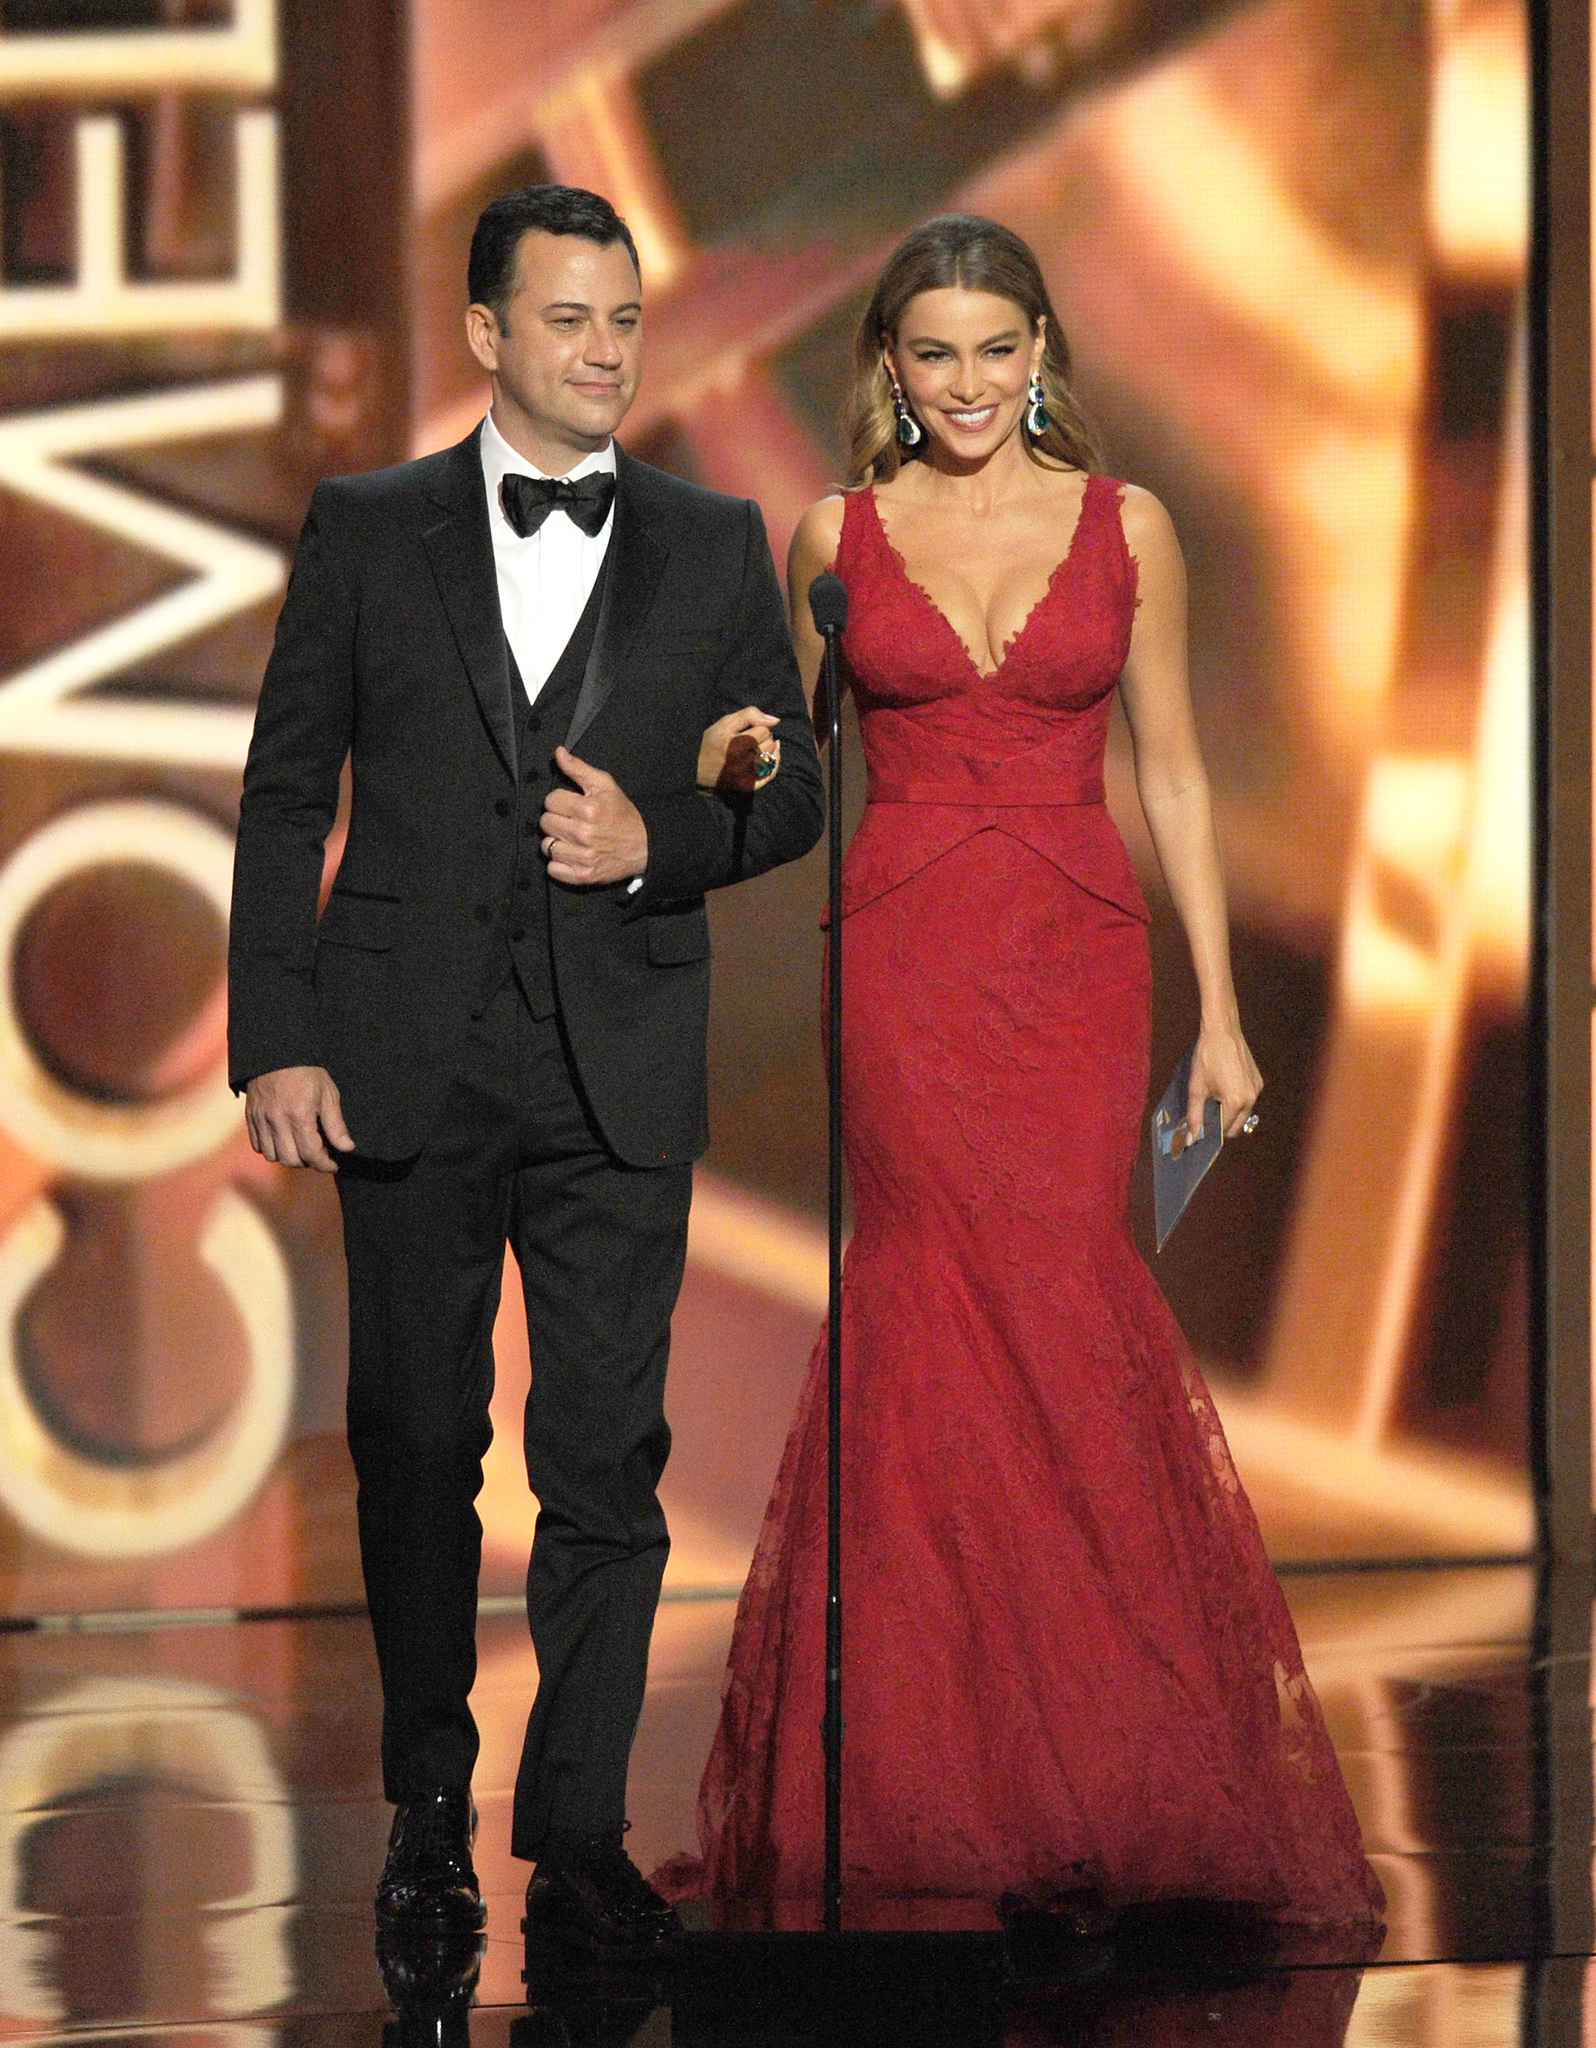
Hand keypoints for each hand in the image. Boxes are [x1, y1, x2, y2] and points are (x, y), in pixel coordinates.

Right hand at [245, 1065, 353, 1171]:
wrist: (277, 1051)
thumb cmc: (307, 1071)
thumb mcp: (328, 1094)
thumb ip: (336, 1125)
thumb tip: (346, 1148)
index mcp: (299, 1115)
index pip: (311, 1154)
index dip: (325, 1164)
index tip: (333, 1164)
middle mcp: (277, 1121)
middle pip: (291, 1160)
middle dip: (308, 1163)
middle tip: (319, 1154)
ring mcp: (261, 1120)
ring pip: (272, 1156)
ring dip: (288, 1157)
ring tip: (301, 1147)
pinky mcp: (250, 1117)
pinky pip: (258, 1146)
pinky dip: (271, 1149)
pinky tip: (284, 1140)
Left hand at [541, 747, 648, 885]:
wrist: (645, 845)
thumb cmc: (622, 814)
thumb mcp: (605, 785)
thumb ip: (579, 769)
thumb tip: (558, 753)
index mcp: (587, 809)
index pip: (550, 801)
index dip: (560, 801)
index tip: (572, 806)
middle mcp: (583, 834)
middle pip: (545, 823)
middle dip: (557, 820)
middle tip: (572, 822)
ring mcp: (583, 857)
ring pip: (546, 846)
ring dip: (556, 842)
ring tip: (572, 839)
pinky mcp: (583, 875)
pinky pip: (552, 869)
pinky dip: (559, 864)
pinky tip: (572, 855)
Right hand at [697, 707, 780, 791]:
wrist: (696, 769)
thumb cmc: (710, 743)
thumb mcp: (725, 723)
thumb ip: (749, 715)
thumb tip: (776, 720)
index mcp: (738, 744)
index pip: (765, 730)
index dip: (758, 727)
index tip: (748, 730)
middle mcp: (744, 762)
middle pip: (770, 744)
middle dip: (764, 739)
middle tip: (751, 740)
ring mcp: (747, 776)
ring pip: (773, 758)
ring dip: (768, 751)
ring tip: (757, 748)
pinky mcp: (749, 786)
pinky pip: (770, 775)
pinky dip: (772, 765)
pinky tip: (767, 758)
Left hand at [1186, 1023, 1262, 1143]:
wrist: (1222, 1031)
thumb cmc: (1206, 1058)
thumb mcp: (1196, 1088)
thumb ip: (1194, 1116)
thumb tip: (1189, 1139)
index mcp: (1236, 1103)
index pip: (1225, 1131)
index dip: (1211, 1134)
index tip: (1200, 1132)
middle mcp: (1251, 1099)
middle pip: (1237, 1126)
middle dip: (1222, 1126)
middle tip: (1206, 1117)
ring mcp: (1257, 1089)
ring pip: (1244, 1114)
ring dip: (1230, 1114)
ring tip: (1214, 1101)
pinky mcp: (1259, 1080)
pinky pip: (1248, 1100)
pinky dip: (1237, 1102)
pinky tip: (1224, 1089)